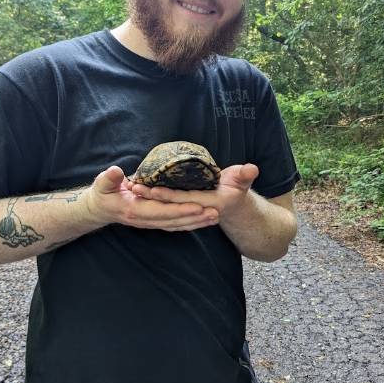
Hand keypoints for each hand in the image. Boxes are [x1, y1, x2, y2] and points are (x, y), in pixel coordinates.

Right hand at [83, 166, 218, 231]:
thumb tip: (115, 172)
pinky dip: (190, 223)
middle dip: (195, 218)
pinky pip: (174, 224)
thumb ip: (109, 179)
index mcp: (135, 210)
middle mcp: (145, 220)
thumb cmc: (102, 193)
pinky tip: (203, 219)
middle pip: (174, 221)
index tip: (198, 206)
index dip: (180, 210)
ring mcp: (150, 222)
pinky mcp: (154, 221)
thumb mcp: (102, 184)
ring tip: (215, 218)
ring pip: (177, 225)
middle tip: (216, 213)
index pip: (162, 211)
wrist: (99, 209)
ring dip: (196, 223)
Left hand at [127, 163, 258, 222]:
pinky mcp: (183, 213)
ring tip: (131, 189)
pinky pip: (166, 213)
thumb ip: (245, 175)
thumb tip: (252, 168)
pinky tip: (142, 198)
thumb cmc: (238, 189)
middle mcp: (196, 211)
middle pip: (168, 206)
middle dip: (149, 198)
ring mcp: (188, 214)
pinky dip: (154, 207)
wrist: (238, 207)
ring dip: (149, 202)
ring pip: (164, 211)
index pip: (182, 199)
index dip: (165, 195)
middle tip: (132, 186)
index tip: (149, 188)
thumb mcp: (243, 180)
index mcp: (208, 203)